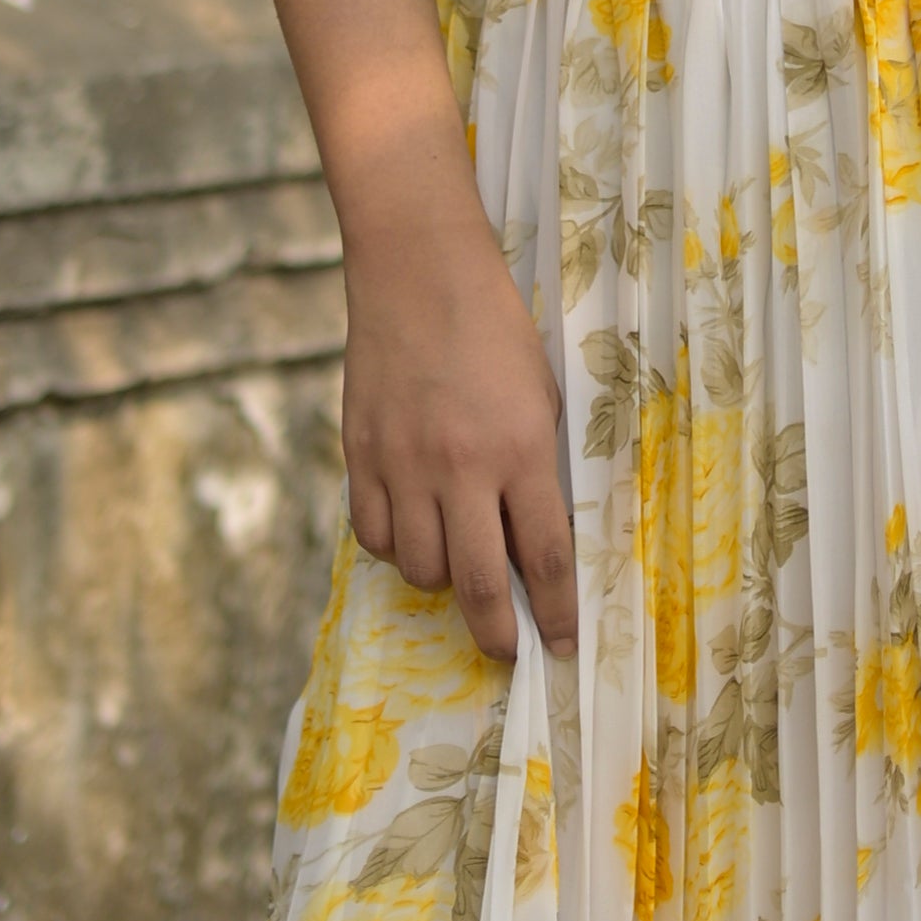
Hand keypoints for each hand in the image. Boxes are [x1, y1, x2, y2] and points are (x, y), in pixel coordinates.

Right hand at [338, 192, 576, 659]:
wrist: (418, 269)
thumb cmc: (496, 328)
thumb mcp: (542, 394)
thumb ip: (538, 470)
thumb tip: (536, 545)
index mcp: (522, 450)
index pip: (547, 558)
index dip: (557, 614)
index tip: (561, 648)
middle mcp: (461, 467)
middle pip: (480, 585)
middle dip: (497, 634)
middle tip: (506, 651)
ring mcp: (403, 464)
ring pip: (420, 567)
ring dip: (443, 580)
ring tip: (458, 562)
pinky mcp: (360, 454)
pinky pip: (372, 535)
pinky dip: (394, 546)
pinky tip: (410, 529)